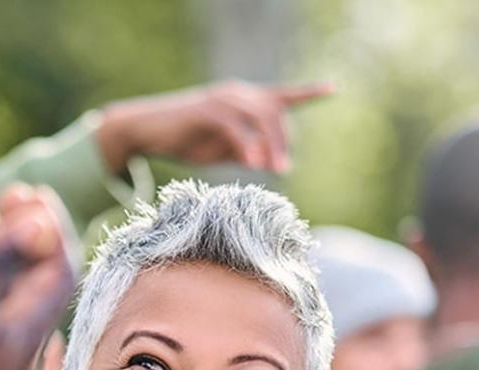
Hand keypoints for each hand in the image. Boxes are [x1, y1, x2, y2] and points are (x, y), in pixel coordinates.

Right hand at [96, 80, 333, 174]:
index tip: (332, 89)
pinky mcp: (206, 111)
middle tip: (284, 170)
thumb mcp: (220, 149)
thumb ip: (245, 151)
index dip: (307, 92)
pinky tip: (254, 164)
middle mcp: (236, 94)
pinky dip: (247, 145)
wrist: (146, 130)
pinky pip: (235, 127)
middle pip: (274, 112)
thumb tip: (267, 161)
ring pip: (259, 116)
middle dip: (284, 141)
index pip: (280, 96)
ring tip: (276, 170)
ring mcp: (221, 100)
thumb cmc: (184, 140)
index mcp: (242, 102)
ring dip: (271, 145)